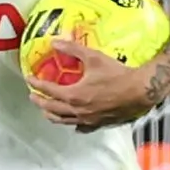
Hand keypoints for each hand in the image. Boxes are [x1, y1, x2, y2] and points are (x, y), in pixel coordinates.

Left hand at [23, 39, 156, 133]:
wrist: (140, 91)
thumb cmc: (117, 73)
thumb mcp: (93, 57)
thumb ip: (72, 49)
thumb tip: (54, 42)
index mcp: (74, 95)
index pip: (48, 91)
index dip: (36, 84)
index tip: (29, 79)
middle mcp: (78, 111)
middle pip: (52, 109)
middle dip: (40, 102)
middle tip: (33, 95)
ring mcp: (88, 120)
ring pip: (64, 121)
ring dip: (52, 115)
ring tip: (47, 110)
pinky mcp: (99, 124)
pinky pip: (82, 127)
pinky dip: (74, 125)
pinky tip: (74, 124)